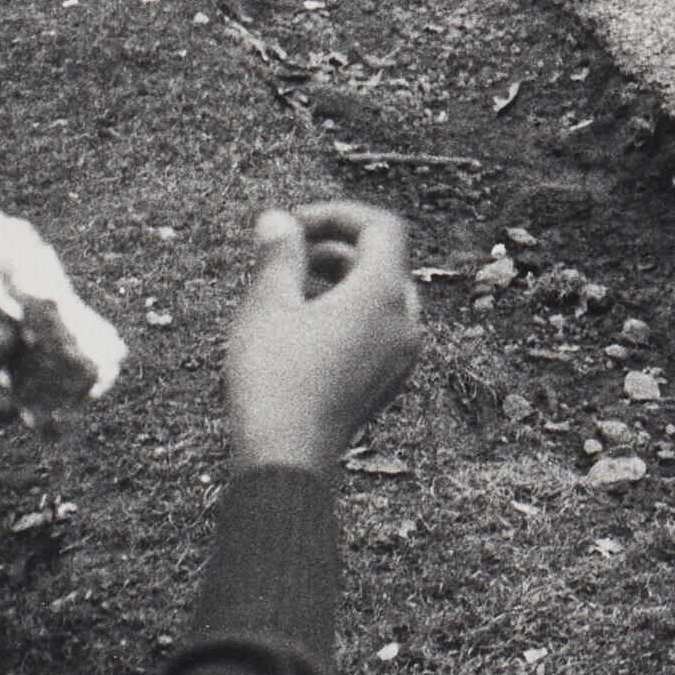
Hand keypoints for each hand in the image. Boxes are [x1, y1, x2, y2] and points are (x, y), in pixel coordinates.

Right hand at [224, 202, 421, 475]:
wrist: (287, 460)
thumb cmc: (273, 380)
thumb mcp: (267, 306)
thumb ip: (278, 254)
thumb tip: (277, 219)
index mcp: (385, 294)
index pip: (382, 227)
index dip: (337, 214)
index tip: (292, 225)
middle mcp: (407, 320)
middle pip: (381, 260)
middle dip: (332, 248)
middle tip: (282, 257)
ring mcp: (403, 353)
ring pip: (379, 295)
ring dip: (337, 281)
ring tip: (284, 292)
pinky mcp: (390, 379)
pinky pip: (378, 328)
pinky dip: (347, 313)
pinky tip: (301, 328)